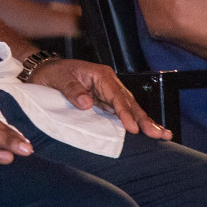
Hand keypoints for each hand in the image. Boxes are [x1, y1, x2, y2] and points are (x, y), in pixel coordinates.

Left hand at [29, 59, 171, 138]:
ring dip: (145, 122)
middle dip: (144, 119)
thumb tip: (87, 103)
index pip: (117, 95)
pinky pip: (122, 114)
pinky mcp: (105, 103)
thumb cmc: (53, 73)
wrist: (44, 71)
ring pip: (130, 109)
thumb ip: (72, 90)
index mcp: (101, 75)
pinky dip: (135, 123)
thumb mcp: (59, 79)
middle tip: (159, 134)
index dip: (125, 112)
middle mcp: (109, 84)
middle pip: (130, 103)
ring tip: (162, 135)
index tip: (132, 128)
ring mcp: (108, 94)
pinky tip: (147, 132)